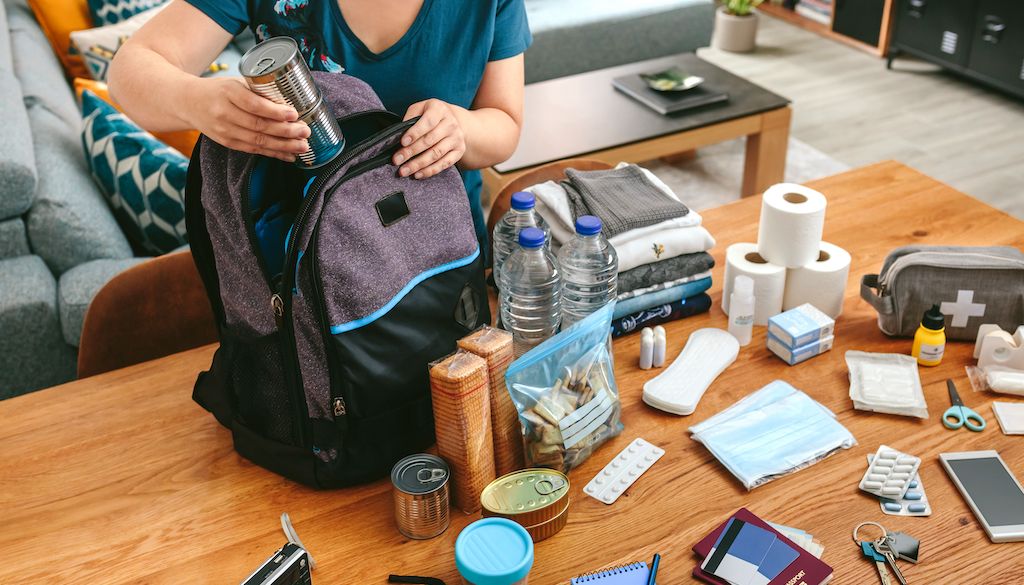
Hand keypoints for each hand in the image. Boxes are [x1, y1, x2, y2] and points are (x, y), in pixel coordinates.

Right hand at [183, 77, 310, 161]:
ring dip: (284, 146)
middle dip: (286, 131)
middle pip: (259, 126)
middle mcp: (224, 113)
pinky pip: (253, 150)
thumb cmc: (217, 90)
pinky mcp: (227, 142)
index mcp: (228, 93)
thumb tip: (290, 99)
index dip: (276, 112)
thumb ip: (257, 91)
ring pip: (258, 141)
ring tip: (303, 146)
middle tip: (305, 131)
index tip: (294, 114)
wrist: (187, 102)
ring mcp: (224, 130)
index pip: (254, 105)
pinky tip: (289, 155)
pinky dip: (273, 153)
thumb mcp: (234, 82)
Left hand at [393, 99, 466, 178]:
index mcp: (439, 109)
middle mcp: (451, 123)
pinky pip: (444, 163)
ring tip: (404, 170)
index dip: (415, 133)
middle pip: (429, 140)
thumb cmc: (430, 115)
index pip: (427, 122)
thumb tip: (398, 135)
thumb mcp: (420, 109)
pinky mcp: (459, 151)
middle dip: (411, 152)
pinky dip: (430, 170)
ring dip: (418, 164)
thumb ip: (410, 118)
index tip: (402, 142)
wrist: (454, 120)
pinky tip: (418, 174)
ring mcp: (456, 138)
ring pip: (436, 154)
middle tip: (397, 160)